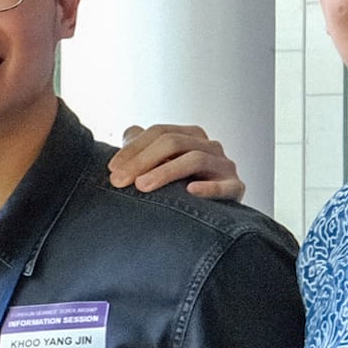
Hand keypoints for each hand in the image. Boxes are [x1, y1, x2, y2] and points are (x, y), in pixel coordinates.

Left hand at [109, 123, 245, 201]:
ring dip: (166, 172)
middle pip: (174, 142)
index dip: (134, 148)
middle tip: (119, 180)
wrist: (215, 216)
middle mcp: (209, 146)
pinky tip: (190, 191)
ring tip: (142, 186)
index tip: (112, 168)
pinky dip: (208, 188)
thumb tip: (129, 131)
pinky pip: (225, 186)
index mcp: (191, 136)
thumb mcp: (160, 165)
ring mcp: (224, 166)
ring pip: (195, 159)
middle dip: (142, 160)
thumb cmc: (181, 186)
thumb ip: (144, 147)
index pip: (160, 132)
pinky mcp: (236, 188)